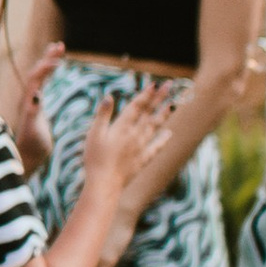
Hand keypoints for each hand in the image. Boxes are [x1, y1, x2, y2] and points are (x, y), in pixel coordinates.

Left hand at [11, 42, 63, 172]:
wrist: (26, 157)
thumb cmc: (31, 145)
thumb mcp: (33, 129)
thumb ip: (33, 113)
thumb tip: (35, 96)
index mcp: (28, 101)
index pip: (36, 77)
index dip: (46, 67)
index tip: (59, 60)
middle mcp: (28, 99)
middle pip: (37, 72)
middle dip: (48, 59)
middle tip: (60, 46)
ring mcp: (32, 102)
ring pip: (39, 76)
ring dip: (48, 62)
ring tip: (58, 48)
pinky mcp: (37, 107)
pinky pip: (42, 84)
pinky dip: (48, 74)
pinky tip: (55, 69)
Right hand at [79, 81, 175, 202]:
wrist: (105, 182)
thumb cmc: (95, 158)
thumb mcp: (94, 134)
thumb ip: (103, 115)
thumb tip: (109, 96)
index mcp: (122, 127)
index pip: (137, 106)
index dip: (146, 95)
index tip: (155, 84)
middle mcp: (135, 134)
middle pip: (149, 113)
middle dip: (160, 98)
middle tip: (170, 85)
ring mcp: (141, 147)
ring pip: (155, 127)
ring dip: (164, 115)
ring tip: (172, 104)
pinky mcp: (143, 159)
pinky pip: (156, 146)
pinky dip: (163, 139)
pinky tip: (168, 133)